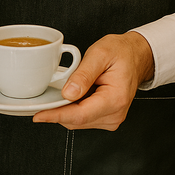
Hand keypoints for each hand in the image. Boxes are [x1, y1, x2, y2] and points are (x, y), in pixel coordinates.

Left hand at [32, 31, 153, 130]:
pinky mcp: (107, 117)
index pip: (80, 115)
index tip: (39, 115)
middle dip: (58, 110)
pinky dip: (74, 108)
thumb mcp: (100, 54)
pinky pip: (83, 118)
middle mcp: (115, 114)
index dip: (56, 116)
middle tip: (46, 95)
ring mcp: (112, 118)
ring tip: (69, 87)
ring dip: (66, 109)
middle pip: (76, 120)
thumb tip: (68, 93)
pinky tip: (75, 93)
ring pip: (78, 121)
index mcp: (115, 99)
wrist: (136, 55)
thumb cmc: (121, 52)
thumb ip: (84, 74)